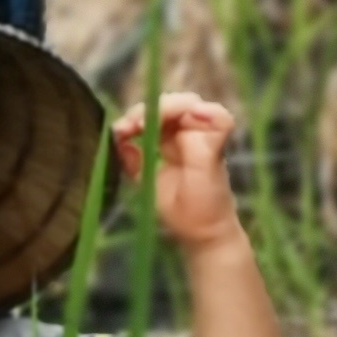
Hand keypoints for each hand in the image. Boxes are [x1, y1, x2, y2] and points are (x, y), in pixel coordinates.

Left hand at [113, 95, 248, 254]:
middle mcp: (190, 133)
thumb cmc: (180, 211)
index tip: (119, 130)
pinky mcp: (220, 144)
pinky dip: (206, 112)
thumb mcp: (146, 181)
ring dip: (168, 107)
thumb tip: (117, 137)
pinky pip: (220, 119)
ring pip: (191, 103)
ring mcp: (206, 137)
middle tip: (130, 125)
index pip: (155, 115)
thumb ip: (133, 159)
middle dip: (148, 109)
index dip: (137, 116)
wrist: (202, 232)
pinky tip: (187, 116)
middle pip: (171, 104)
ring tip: (146, 122)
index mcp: (171, 141)